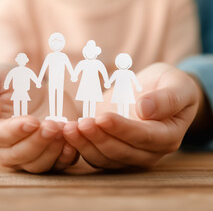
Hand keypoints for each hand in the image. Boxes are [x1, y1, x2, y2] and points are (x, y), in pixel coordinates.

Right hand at [0, 64, 78, 172]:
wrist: (22, 84)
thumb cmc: (0, 81)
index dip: (14, 132)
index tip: (31, 121)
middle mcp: (5, 148)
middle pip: (19, 156)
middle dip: (37, 143)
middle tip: (51, 125)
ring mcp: (28, 153)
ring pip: (38, 164)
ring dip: (52, 151)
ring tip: (62, 129)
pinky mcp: (49, 150)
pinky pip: (57, 164)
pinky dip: (66, 157)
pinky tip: (72, 142)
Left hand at [63, 63, 199, 168]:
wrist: (154, 90)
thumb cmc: (169, 85)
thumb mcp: (177, 84)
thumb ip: (167, 98)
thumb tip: (147, 109)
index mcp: (167, 137)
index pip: (143, 137)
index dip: (122, 129)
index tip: (102, 117)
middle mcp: (148, 152)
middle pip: (120, 152)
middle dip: (98, 138)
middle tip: (80, 124)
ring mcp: (128, 155)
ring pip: (104, 158)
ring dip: (84, 145)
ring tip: (68, 129)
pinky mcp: (109, 151)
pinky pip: (93, 155)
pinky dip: (78, 147)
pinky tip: (65, 133)